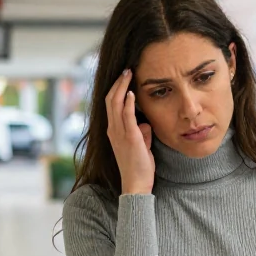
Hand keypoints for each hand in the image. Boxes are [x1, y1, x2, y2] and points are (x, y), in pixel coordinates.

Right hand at [105, 69, 153, 194]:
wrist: (136, 184)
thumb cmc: (139, 167)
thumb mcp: (141, 145)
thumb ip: (141, 133)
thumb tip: (145, 123)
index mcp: (113, 131)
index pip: (111, 105)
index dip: (116, 90)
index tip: (124, 78)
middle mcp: (113, 130)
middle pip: (110, 100)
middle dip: (118, 83)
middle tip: (126, 70)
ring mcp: (119, 134)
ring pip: (116, 104)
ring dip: (122, 87)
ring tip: (129, 74)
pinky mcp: (129, 138)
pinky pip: (126, 116)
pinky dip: (128, 103)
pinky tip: (132, 93)